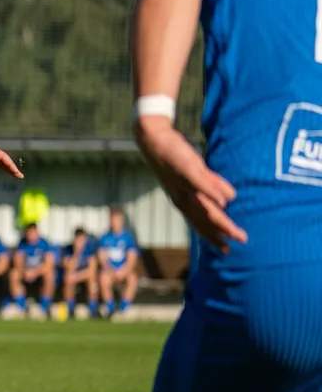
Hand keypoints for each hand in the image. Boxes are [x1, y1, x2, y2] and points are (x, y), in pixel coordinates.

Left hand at [0, 131, 22, 178]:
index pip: (3, 157)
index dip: (10, 165)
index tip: (16, 172)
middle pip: (4, 159)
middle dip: (12, 168)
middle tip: (20, 176)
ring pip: (0, 161)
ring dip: (8, 167)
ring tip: (15, 174)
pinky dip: (1, 165)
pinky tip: (4, 169)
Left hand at [139, 126, 246, 252]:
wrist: (154, 141)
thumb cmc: (175, 158)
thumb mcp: (195, 175)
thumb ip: (213, 186)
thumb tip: (231, 199)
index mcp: (183, 200)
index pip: (199, 223)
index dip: (212, 237)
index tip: (226, 250)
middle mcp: (182, 197)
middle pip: (203, 220)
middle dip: (221, 234)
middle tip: (237, 245)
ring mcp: (184, 185)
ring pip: (204, 207)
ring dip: (221, 221)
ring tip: (236, 232)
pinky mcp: (186, 170)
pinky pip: (201, 183)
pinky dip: (213, 192)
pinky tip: (227, 201)